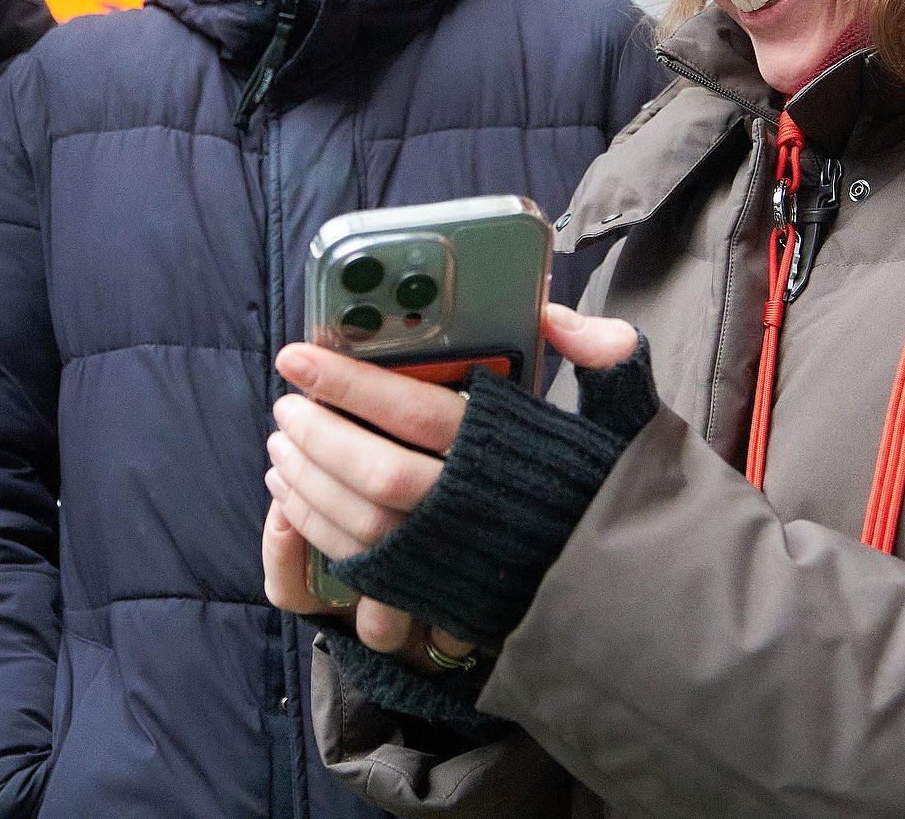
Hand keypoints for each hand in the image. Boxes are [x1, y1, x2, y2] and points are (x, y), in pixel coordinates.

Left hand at [262, 302, 639, 665]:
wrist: (623, 586)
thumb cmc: (604, 488)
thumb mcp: (621, 416)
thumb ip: (598, 355)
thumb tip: (553, 312)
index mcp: (511, 453)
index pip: (416, 410)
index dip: (349, 381)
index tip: (298, 356)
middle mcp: (475, 509)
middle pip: (377, 470)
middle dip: (318, 433)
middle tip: (284, 402)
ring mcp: (451, 559)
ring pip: (360, 521)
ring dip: (308, 478)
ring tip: (281, 441)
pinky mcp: (435, 594)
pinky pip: (359, 565)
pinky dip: (316, 526)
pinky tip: (293, 494)